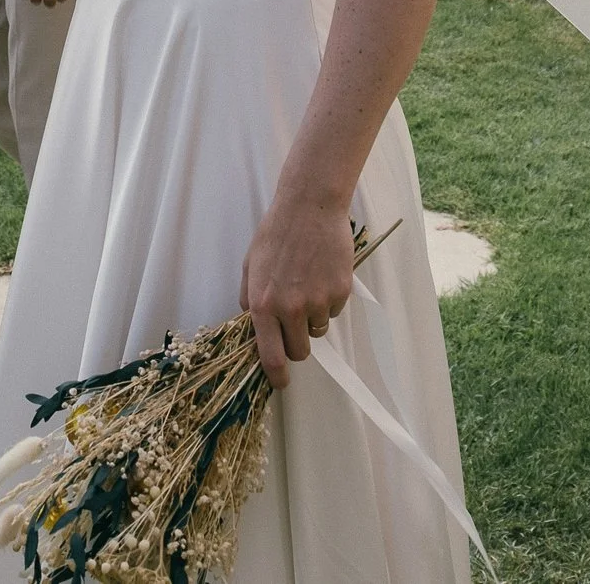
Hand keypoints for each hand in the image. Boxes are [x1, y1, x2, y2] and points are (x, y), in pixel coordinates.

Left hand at [240, 195, 354, 389]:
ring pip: (319, 330)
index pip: (271, 356)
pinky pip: (335, 310)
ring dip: (313, 317)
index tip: (281, 383)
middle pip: (300, 350)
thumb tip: (254, 326)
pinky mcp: (340, 292)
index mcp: (263, 305)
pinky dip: (329, 299)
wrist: (309, 207)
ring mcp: (318, 301)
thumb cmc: (276, 234)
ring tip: (308, 283)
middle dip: (298, 342)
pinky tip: (322, 273)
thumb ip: (249, 300)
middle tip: (296, 321)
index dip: (277, 375)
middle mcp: (291, 309)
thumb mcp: (250, 267)